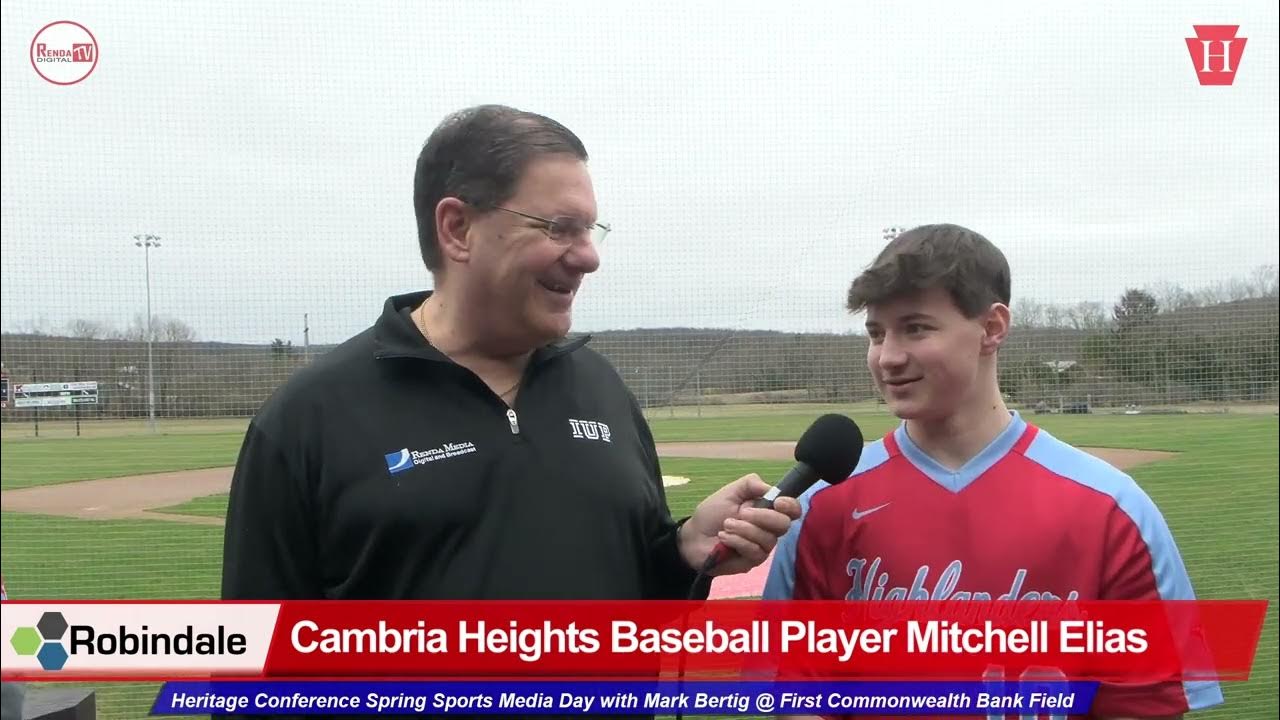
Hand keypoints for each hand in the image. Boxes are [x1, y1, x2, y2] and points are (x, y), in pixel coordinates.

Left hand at [678, 474, 801, 576]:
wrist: (693, 536)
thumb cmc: (712, 514)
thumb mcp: (729, 492)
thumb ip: (750, 484)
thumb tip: (771, 488)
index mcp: (766, 510)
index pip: (792, 510)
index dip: (791, 506)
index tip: (777, 502)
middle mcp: (769, 529)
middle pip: (784, 525)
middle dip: (763, 516)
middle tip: (741, 513)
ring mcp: (762, 547)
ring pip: (767, 539)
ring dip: (744, 529)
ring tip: (726, 525)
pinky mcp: (752, 561)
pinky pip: (754, 551)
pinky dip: (737, 541)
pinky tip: (724, 537)